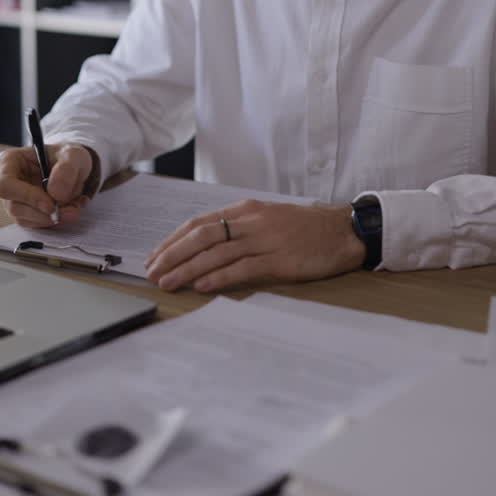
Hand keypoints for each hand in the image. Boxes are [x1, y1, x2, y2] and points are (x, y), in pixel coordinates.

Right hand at [0, 143, 95, 227]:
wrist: (74, 169)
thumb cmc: (67, 157)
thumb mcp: (74, 155)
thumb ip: (67, 169)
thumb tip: (56, 193)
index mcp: (8, 161)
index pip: (5, 184)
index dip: (27, 197)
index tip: (51, 205)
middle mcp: (5, 182)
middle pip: (14, 206)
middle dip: (44, 212)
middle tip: (71, 210)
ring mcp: (13, 200)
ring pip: (25, 219)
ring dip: (52, 217)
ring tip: (75, 206)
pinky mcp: (24, 214)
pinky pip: (35, 224)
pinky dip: (54, 220)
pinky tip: (69, 209)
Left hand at [145, 199, 365, 292]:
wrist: (343, 230)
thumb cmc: (305, 229)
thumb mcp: (267, 220)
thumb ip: (238, 230)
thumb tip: (204, 249)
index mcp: (245, 210)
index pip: (199, 223)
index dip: (173, 240)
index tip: (154, 257)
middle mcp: (251, 222)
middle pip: (201, 236)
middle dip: (172, 255)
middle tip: (151, 272)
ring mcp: (265, 240)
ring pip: (216, 253)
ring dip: (187, 269)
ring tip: (168, 283)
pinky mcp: (280, 260)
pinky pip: (242, 268)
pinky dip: (219, 276)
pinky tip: (201, 285)